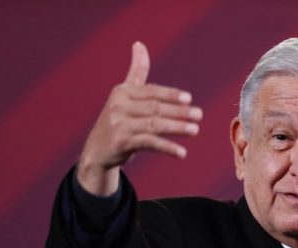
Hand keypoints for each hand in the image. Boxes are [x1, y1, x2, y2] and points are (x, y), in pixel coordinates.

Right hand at [77, 41, 202, 195]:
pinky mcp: (122, 143)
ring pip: (154, 125)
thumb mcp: (125, 94)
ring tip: (195, 130)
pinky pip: (149, 143)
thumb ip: (136, 71)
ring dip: (177, 127)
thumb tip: (139, 44)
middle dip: (179, 111)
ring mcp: (119, 125)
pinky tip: (182, 153)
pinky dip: (167, 147)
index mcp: (122, 92)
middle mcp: (119, 106)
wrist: (98, 149)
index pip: (151, 91)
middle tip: (199, 115)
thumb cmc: (118, 119)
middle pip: (155, 108)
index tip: (189, 99)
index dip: (170, 95)